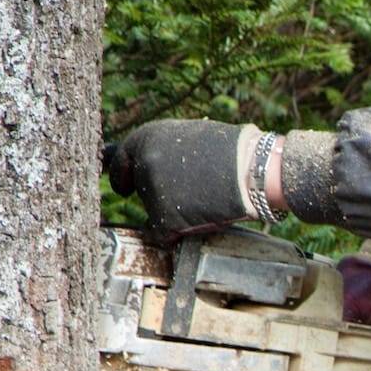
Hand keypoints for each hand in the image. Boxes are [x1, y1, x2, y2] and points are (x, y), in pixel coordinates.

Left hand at [100, 118, 263, 240]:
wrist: (253, 169)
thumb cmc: (230, 152)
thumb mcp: (188, 136)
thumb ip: (162, 149)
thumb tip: (142, 164)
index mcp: (146, 136)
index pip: (118, 159)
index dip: (121, 175)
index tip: (124, 187)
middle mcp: (143, 161)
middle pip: (138, 189)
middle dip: (156, 195)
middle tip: (185, 194)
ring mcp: (152, 190)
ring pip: (152, 211)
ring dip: (171, 211)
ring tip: (202, 198)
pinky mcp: (165, 216)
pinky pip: (160, 234)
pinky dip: (176, 233)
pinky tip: (197, 221)